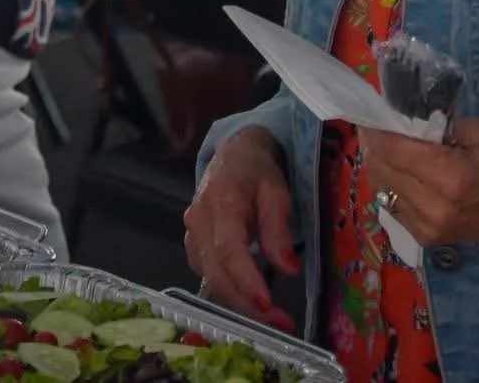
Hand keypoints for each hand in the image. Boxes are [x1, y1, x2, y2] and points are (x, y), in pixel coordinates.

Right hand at [182, 129, 298, 331]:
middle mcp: (198, 219)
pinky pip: (207, 275)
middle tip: (281, 323)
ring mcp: (190, 233)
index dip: (246, 280)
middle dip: (247, 304)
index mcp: (221, 200)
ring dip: (239, 304)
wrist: (232, 156)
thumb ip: (278, 229)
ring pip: (209, 279)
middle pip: (216, 272)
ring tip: (273, 318)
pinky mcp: (192, 245)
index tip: (268, 305)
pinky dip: (228, 292)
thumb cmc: (257, 172)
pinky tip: (251, 301)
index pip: (229, 249)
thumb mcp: (276, 191)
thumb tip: (289, 269)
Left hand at [357, 117, 478, 249]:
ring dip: (380, 164)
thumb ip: (443, 126)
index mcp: (452, 177)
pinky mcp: (432, 238)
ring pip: (384, 190)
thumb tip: (410, 122)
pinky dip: (392, 185)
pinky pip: (396, 208)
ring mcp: (431, 228)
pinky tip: (401, 170)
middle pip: (382, 169)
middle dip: (374, 144)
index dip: (377, 127)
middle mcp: (435, 207)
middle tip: (376, 123)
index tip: (370, 110)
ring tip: (386, 143)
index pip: (393, 148)